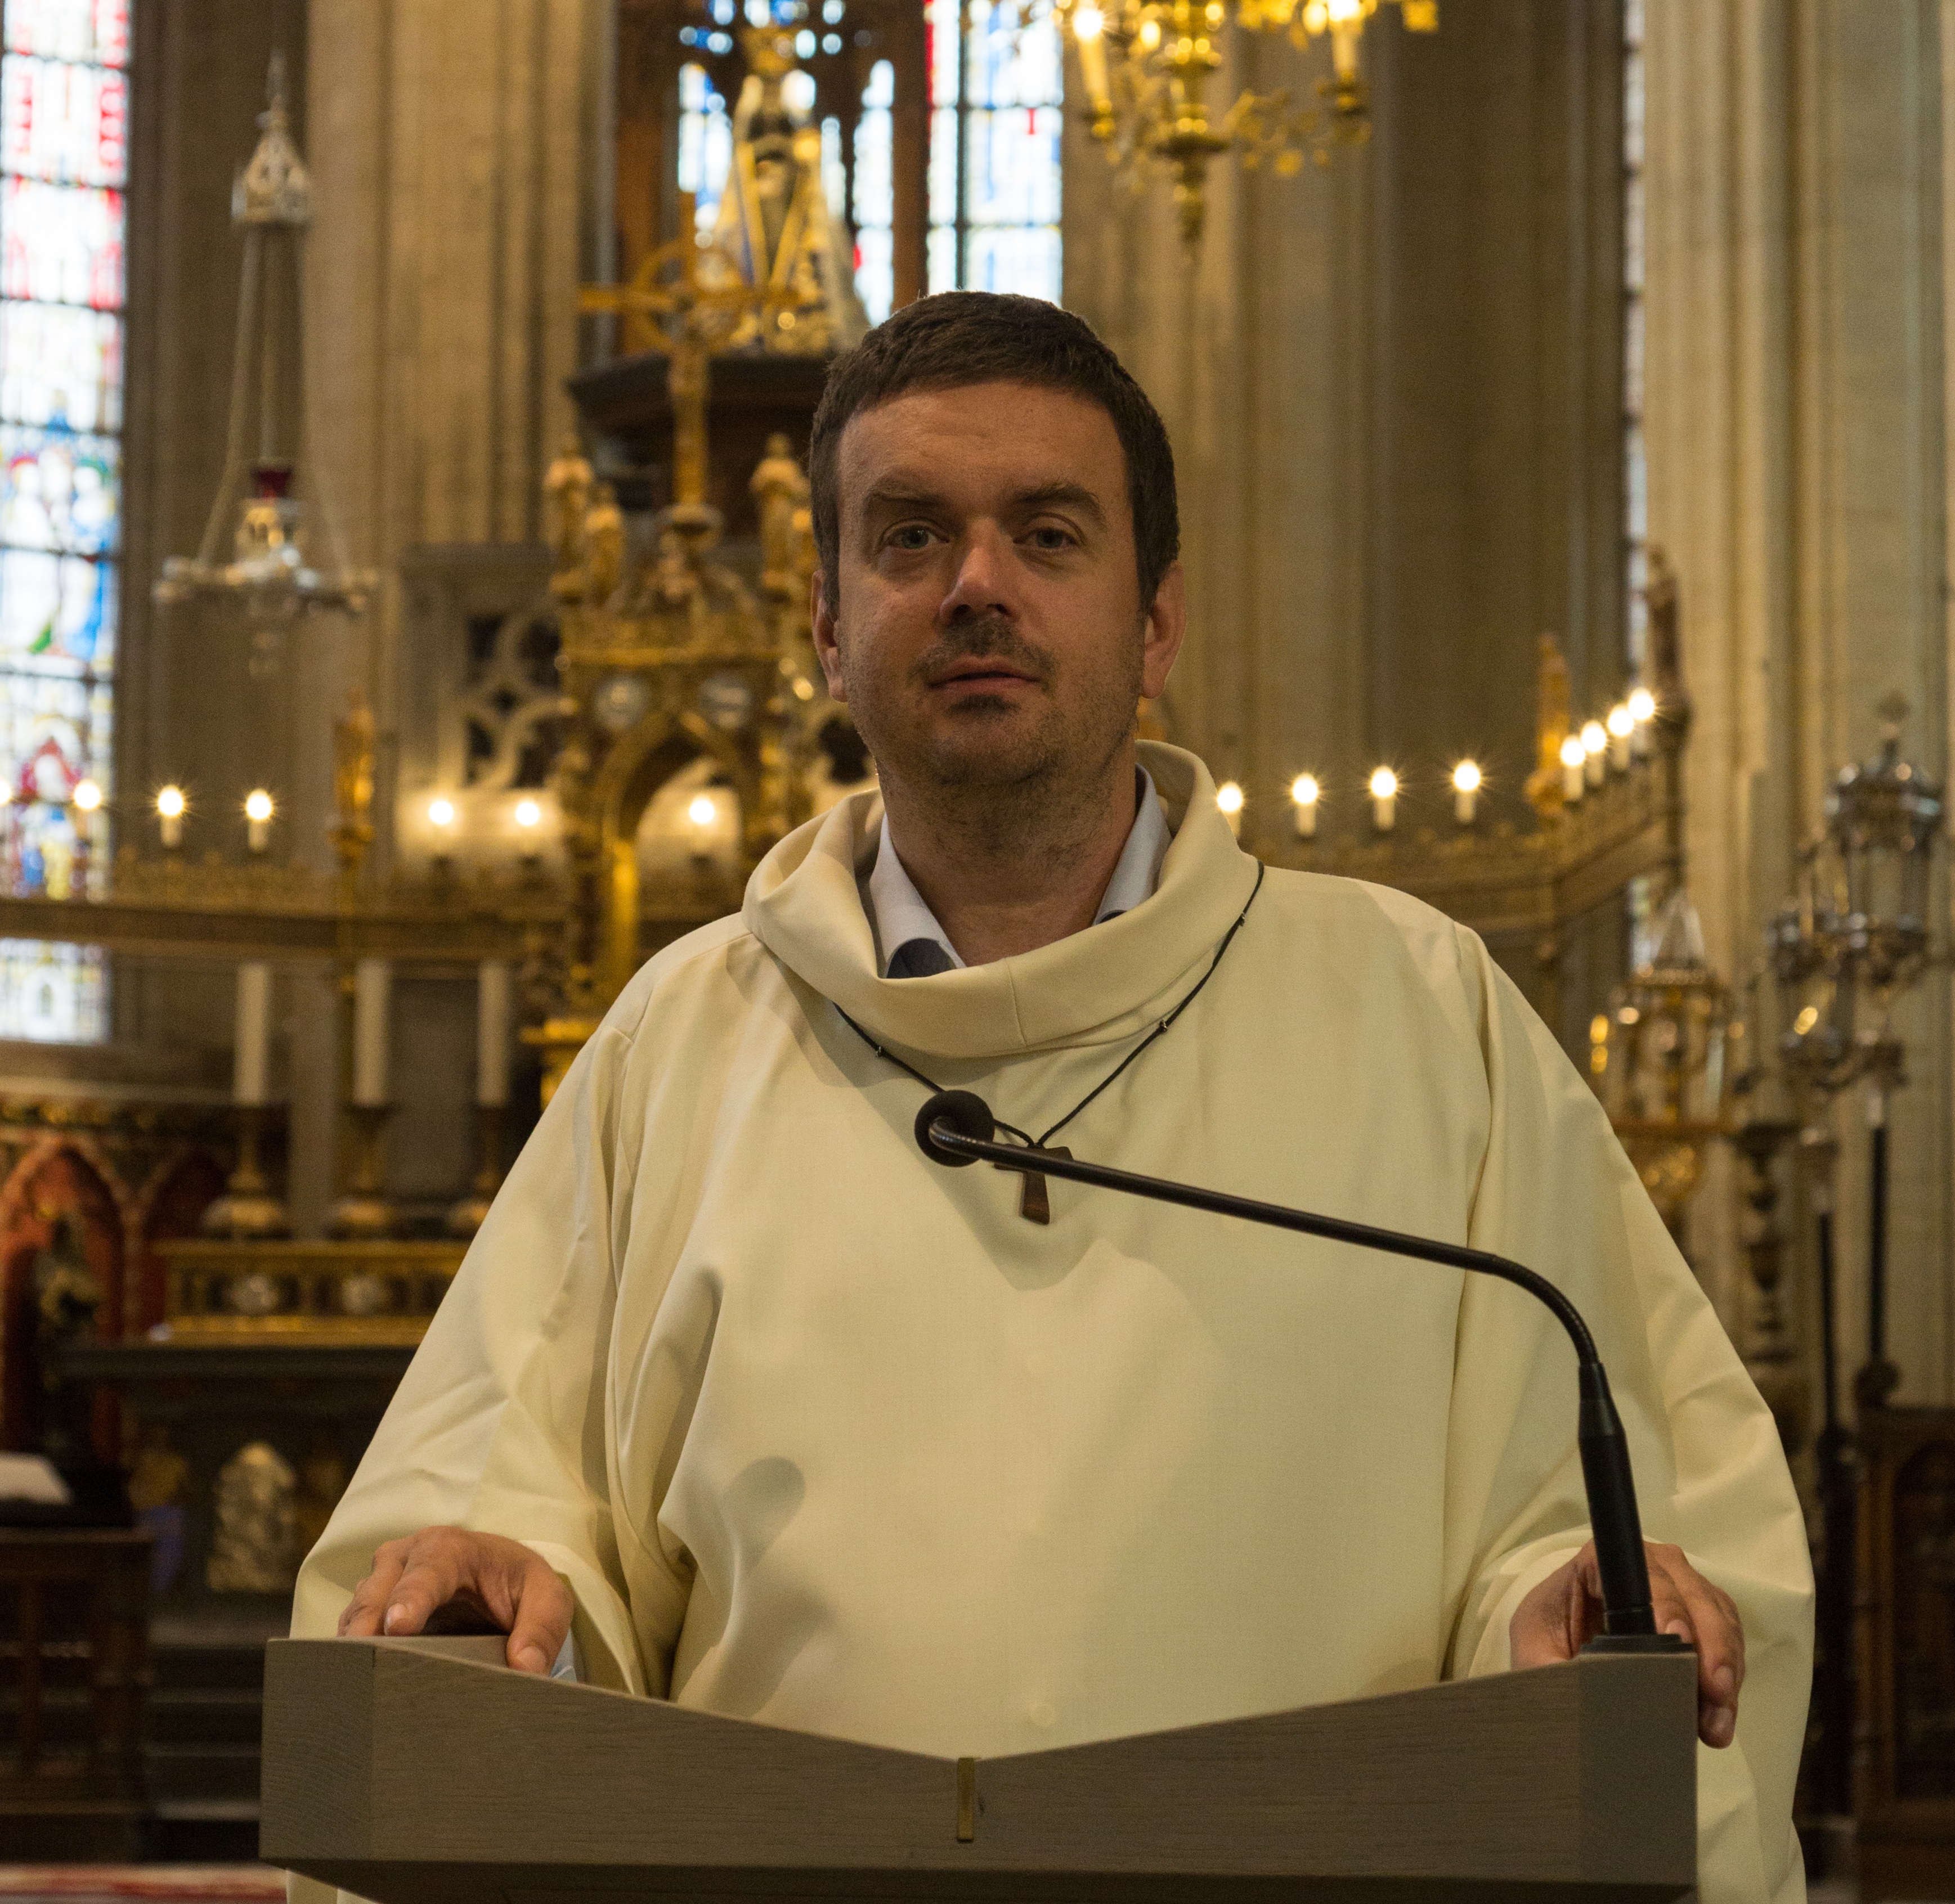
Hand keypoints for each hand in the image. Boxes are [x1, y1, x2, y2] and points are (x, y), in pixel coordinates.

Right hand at [337, 1526, 573, 1675]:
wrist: (498, 1579)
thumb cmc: (520, 1587)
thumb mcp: (547, 1600)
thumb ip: (542, 1629)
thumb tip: (525, 1668)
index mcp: (451, 1548)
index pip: (426, 1572)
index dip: (410, 1599)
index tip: (397, 1627)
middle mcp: (406, 1559)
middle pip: (377, 1595)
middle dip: (367, 1629)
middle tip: (359, 1669)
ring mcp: (381, 1584)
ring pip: (355, 1617)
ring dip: (353, 1650)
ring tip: (352, 1688)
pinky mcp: (369, 1612)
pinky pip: (350, 1635)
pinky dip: (349, 1659)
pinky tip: (352, 1688)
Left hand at [1510, 1539, 1743, 1747]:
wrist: (1558, 1653)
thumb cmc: (1545, 1643)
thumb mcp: (1534, 1654)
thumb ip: (1553, 1669)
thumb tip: (1582, 1691)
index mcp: (1598, 1562)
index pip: (1640, 1573)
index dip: (1664, 1604)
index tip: (1675, 1641)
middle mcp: (1648, 1565)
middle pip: (1690, 1592)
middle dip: (1708, 1645)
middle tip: (1713, 1695)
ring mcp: (1679, 1587)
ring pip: (1717, 1616)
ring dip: (1725, 1668)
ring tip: (1717, 1720)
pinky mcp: (1699, 1617)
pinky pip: (1728, 1635)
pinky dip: (1731, 1674)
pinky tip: (1720, 1713)